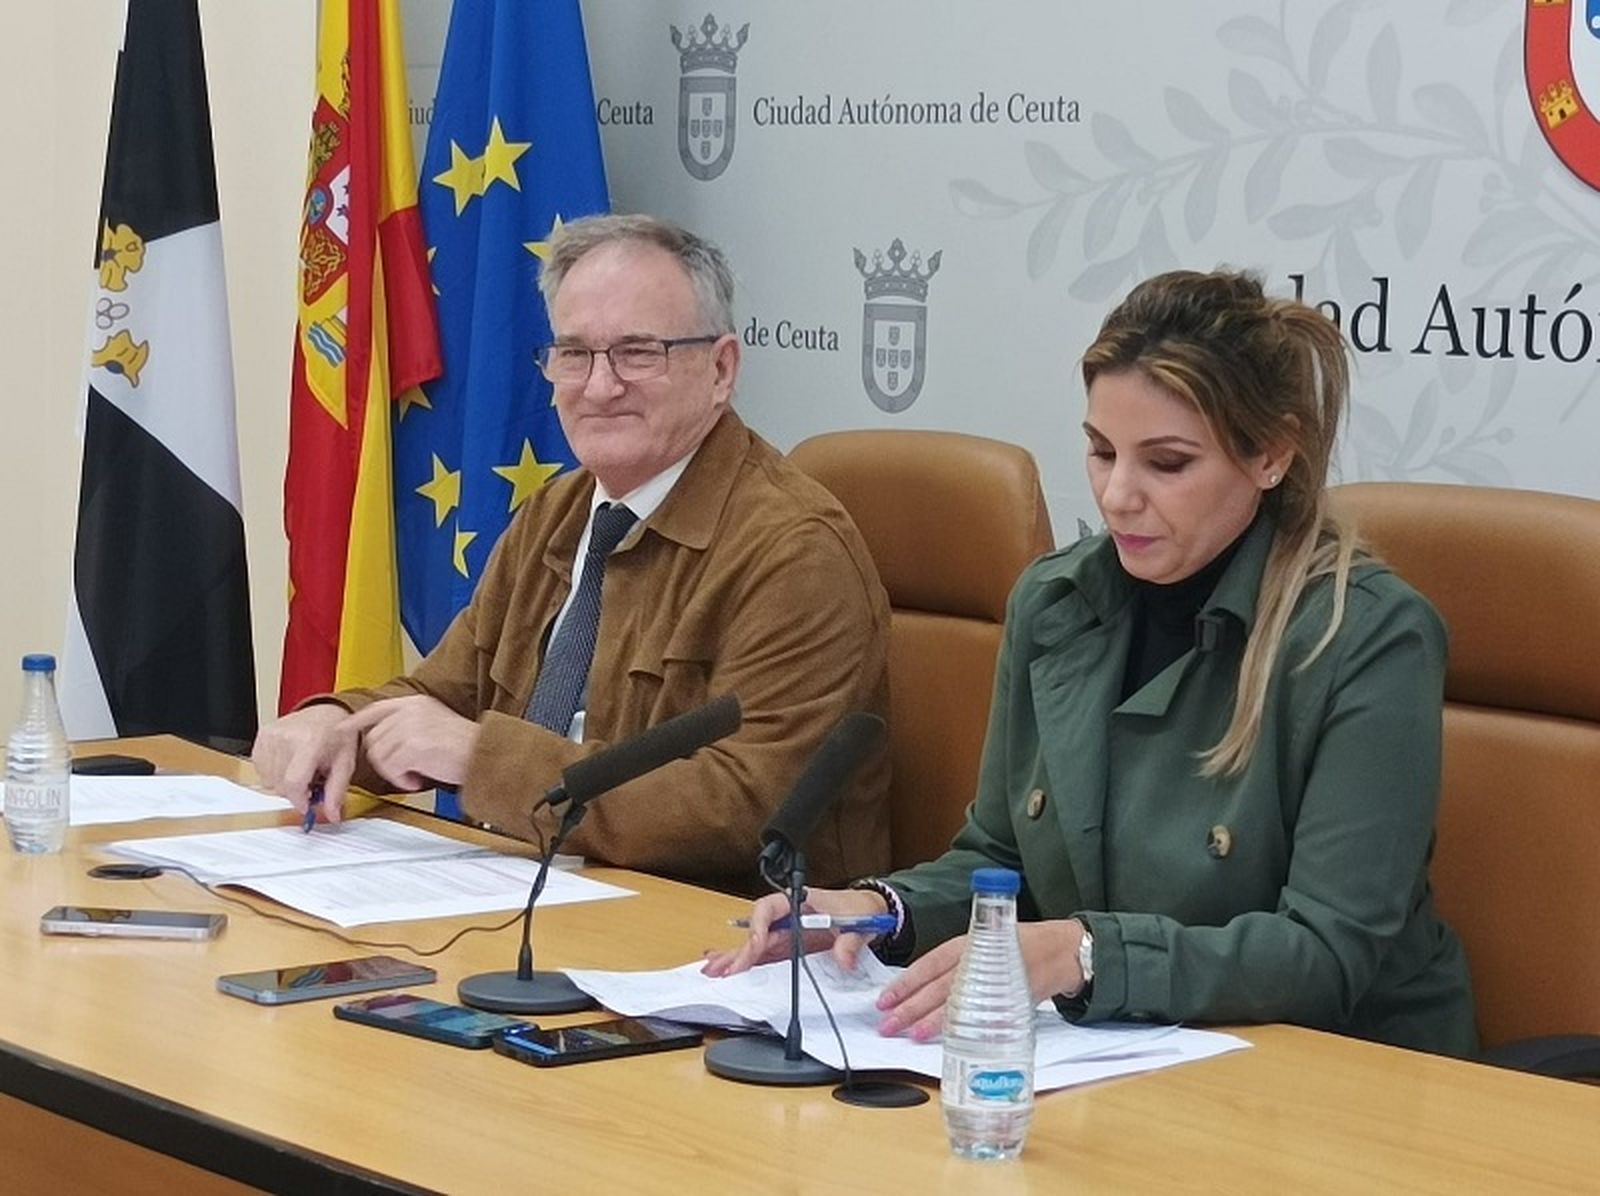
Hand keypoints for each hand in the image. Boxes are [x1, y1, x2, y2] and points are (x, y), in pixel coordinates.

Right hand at [251, 703, 357, 823]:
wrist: (325, 712)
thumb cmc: (336, 736)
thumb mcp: (345, 763)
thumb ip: (337, 792)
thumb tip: (332, 816)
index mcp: (310, 741)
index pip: (294, 782)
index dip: (299, 800)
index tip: (308, 805)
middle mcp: (287, 736)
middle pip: (281, 785)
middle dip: (296, 792)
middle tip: (312, 782)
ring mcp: (271, 735)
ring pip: (269, 780)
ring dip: (285, 783)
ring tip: (302, 769)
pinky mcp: (261, 736)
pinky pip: (260, 770)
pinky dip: (274, 773)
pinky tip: (289, 763)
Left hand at [342, 695, 480, 795]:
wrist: (485, 755)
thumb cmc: (464, 747)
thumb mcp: (434, 723)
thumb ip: (408, 724)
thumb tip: (382, 738)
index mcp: (415, 702)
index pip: (376, 709)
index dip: (356, 721)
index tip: (342, 729)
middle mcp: (410, 711)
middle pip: (373, 739)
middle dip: (383, 761)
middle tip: (405, 770)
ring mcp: (411, 727)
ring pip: (379, 756)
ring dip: (394, 772)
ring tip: (415, 774)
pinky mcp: (413, 746)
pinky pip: (391, 768)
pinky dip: (402, 780)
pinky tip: (418, 779)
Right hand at [700, 887, 887, 976]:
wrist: (866, 913)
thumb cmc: (858, 910)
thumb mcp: (858, 923)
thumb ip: (850, 941)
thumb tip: (843, 958)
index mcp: (799, 901)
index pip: (769, 907)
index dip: (758, 925)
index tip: (756, 944)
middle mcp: (787, 916)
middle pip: (757, 931)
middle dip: (740, 951)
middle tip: (725, 971)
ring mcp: (786, 933)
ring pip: (755, 945)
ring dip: (735, 958)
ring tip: (713, 972)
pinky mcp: (789, 948)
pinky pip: (764, 956)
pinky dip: (747, 964)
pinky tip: (728, 970)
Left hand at [876, 919, 1085, 1041]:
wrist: (1061, 950)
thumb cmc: (1016, 946)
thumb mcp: (983, 944)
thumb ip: (956, 966)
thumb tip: (920, 993)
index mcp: (967, 944)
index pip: (929, 965)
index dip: (905, 983)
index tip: (883, 1001)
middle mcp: (978, 961)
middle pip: (938, 987)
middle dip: (910, 1008)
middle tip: (888, 1025)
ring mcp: (995, 981)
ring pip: (958, 1003)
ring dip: (933, 1021)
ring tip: (912, 1034)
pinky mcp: (1012, 1000)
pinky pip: (984, 1018)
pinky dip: (967, 1030)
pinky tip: (951, 1041)